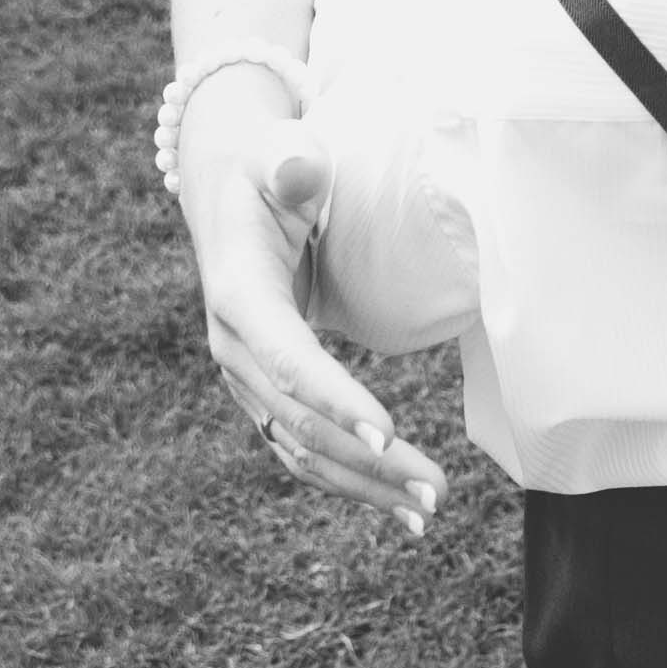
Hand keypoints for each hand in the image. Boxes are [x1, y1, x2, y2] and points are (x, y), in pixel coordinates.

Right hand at [177, 78, 444, 532]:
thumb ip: (287, 162)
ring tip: (428, 512)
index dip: (333, 397)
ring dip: (365, 486)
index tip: (387, 435)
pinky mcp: (265, 396)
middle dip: (369, 461)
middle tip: (437, 491)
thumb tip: (297, 169)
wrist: (229, 197)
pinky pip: (303, 450)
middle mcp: (234, 349)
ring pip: (302, 449)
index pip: (288, 357)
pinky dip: (348, 482)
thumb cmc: (266, 171)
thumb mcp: (273, 154)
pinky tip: (398, 506)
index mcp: (239, 295)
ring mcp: (246, 381)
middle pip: (301, 420)